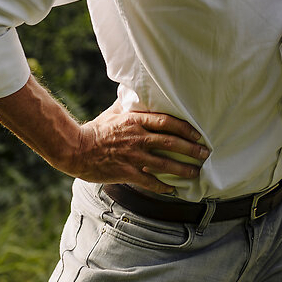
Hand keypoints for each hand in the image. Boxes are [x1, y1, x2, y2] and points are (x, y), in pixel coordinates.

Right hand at [69, 102, 209, 192]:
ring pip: (164, 164)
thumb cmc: (95, 129)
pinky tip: (173, 189)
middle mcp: (137, 138)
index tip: (198, 134)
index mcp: (136, 121)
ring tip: (196, 172)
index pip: (167, 122)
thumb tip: (136, 92)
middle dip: (191, 149)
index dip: (185, 128)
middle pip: (171, 143)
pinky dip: (163, 186)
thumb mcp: (113, 112)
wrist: (75, 149)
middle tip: (205, 154)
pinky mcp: (126, 172)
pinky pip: (149, 181)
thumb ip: (129, 104)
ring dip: (183, 169)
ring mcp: (133, 156)